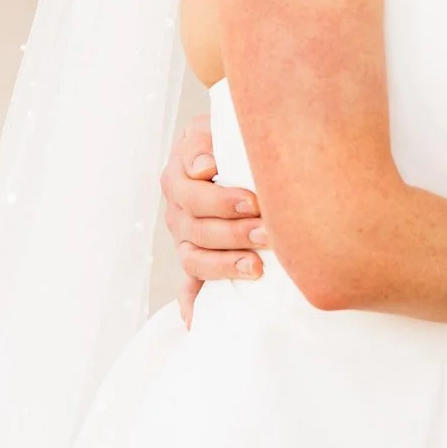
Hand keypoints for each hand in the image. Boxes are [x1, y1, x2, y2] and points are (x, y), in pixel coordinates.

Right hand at [159, 114, 267, 325]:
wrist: (231, 146)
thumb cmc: (229, 135)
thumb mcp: (216, 125)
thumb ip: (205, 141)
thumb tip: (201, 167)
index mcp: (178, 176)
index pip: (192, 193)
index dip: (221, 199)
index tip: (253, 200)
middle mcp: (177, 209)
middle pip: (197, 228)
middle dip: (235, 233)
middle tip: (269, 232)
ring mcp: (184, 237)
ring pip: (195, 258)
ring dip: (225, 265)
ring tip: (257, 268)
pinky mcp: (196, 257)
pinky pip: (189, 285)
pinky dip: (191, 304)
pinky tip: (197, 322)